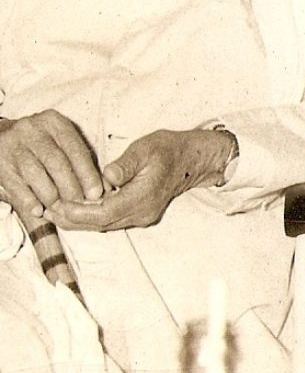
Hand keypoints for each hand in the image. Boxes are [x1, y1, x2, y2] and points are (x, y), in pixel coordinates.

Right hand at [0, 110, 102, 219]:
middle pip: (57, 163)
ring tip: (61, 210)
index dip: (87, 173)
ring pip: (37, 175)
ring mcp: (13, 146)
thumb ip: (80, 160)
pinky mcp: (0, 163)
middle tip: (80, 205)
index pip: (75, 148)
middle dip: (71, 187)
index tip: (97, 193)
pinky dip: (30, 201)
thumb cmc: (41, 143)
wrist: (0, 136)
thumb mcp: (60, 141)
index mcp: (54, 122)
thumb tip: (104, 188)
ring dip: (52, 197)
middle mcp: (32, 130)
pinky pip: (17, 186)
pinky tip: (39, 211)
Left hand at [43, 128, 232, 231]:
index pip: (104, 213)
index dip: (78, 212)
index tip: (56, 204)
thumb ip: (126, 163)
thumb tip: (107, 176)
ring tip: (54, 209)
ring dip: (78, 220)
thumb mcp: (147, 147)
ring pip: (103, 225)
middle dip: (71, 219)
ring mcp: (142, 216)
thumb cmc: (169, 148)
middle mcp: (142, 212)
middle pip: (100, 224)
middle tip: (46, 209)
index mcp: (144, 196)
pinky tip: (75, 207)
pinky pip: (109, 220)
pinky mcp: (139, 215)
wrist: (192, 159)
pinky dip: (89, 216)